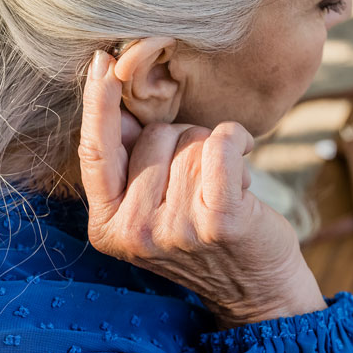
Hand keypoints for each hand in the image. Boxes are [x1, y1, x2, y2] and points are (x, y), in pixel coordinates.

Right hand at [77, 50, 326, 328]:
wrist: (258, 291)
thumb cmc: (205, 239)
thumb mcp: (153, 208)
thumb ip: (130, 163)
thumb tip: (113, 102)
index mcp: (107, 227)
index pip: (95, 152)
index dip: (96, 103)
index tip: (101, 61)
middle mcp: (134, 232)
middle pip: (156, 135)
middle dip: (185, 141)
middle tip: (202, 181)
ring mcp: (175, 230)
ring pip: (193, 140)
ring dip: (216, 153)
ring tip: (225, 189)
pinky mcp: (218, 222)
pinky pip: (222, 145)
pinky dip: (238, 138)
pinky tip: (246, 154)